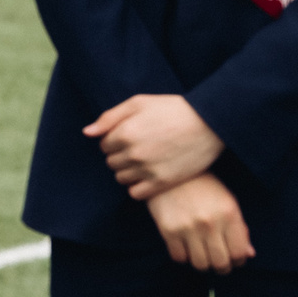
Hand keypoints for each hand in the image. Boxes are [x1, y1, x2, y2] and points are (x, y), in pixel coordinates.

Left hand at [87, 93, 223, 200]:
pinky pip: (136, 193)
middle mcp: (133, 154)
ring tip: (145, 161)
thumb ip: (110, 117)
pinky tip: (149, 175)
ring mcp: (148, 170)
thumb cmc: (173, 109)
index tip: (131, 135)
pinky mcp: (163, 183)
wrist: (210, 123)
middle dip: (120, 155)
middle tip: (140, 147)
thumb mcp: (139, 103)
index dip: (115, 140)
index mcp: (125, 133)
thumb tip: (87, 132)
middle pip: (111, 162)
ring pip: (121, 178)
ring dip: (128, 171)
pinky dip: (138, 186)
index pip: (104, 145)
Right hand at [146, 174, 254, 273]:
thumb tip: (249, 254)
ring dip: (202, 263)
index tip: (234, 260)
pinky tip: (185, 246)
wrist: (171, 173)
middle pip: (220, 263)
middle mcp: (210, 223)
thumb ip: (240, 229)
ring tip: (201, 254)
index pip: (239, 253)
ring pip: (200, 264)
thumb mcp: (228, 202)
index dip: (238, 261)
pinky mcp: (168, 230)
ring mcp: (188, 227)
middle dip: (221, 267)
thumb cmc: (204, 187)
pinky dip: (183, 257)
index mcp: (229, 214)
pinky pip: (179, 257)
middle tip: (218, 262)